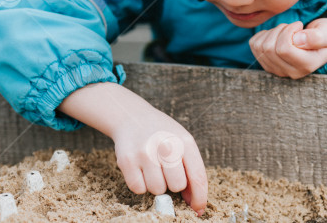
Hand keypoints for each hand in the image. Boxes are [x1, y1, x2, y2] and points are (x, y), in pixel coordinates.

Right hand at [58, 83, 207, 215]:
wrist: (132, 117)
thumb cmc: (163, 134)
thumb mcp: (182, 143)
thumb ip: (191, 170)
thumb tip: (193, 202)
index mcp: (184, 142)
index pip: (198, 178)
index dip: (199, 198)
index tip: (198, 209)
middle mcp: (166, 146)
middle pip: (177, 186)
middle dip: (173, 184)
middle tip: (167, 172)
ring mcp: (145, 153)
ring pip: (157, 190)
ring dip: (156, 185)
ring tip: (153, 168)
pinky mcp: (127, 160)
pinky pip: (138, 189)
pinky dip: (140, 185)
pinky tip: (141, 170)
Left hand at [249, 19, 326, 78]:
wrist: (320, 42)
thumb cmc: (325, 35)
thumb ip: (317, 36)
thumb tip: (297, 40)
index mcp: (306, 66)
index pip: (283, 49)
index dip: (288, 31)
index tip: (299, 25)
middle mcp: (290, 73)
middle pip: (269, 48)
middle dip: (280, 30)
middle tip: (293, 28)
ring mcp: (277, 70)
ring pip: (260, 46)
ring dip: (273, 31)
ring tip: (287, 32)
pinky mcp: (267, 64)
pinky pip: (254, 45)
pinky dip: (264, 34)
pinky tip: (278, 35)